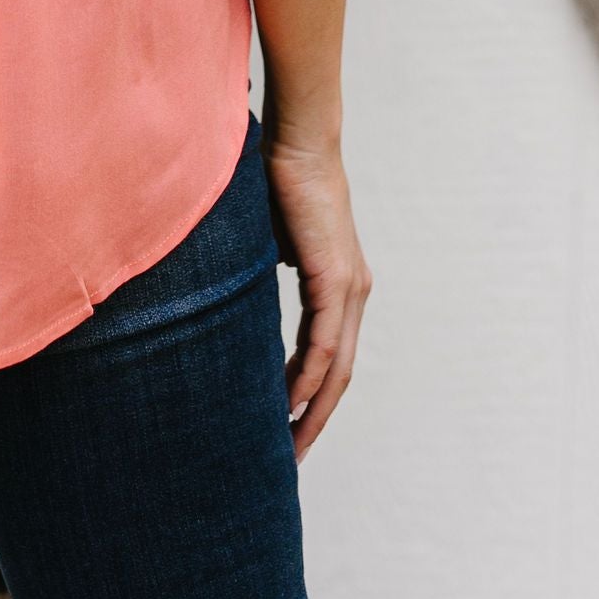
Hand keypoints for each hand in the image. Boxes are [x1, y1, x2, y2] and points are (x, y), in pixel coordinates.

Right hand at [264, 127, 371, 459]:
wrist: (299, 142)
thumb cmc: (279, 181)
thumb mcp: (272, 242)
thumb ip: (269, 273)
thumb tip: (244, 297)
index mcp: (340, 285)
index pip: (330, 355)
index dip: (312, 394)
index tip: (287, 424)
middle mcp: (353, 292)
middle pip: (340, 372)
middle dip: (316, 417)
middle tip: (291, 455)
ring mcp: (349, 286)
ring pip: (337, 364)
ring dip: (314, 407)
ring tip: (289, 441)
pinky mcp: (337, 276)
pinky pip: (326, 340)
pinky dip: (309, 374)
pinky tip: (292, 401)